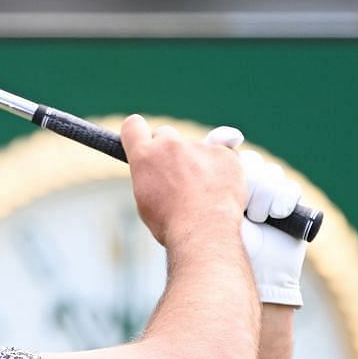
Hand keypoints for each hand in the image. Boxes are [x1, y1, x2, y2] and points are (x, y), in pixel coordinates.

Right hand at [121, 115, 245, 247]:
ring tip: (204, 193)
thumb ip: (149, 176)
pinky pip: (222, 156)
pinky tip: (221, 190)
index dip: (138, 133)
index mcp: (145, 156)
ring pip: (196, 148)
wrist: (204, 233)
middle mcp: (170, 144)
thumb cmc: (172, 224)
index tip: (146, 143)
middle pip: (166, 135)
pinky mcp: (224, 153)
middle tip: (178, 175)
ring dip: (198, 163)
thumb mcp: (146, 200)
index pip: (133, 125)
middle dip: (170, 150)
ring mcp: (199, 146)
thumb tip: (155, 171)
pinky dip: (222, 170)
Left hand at [204, 127, 306, 307]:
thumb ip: (200, 177)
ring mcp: (268, 198)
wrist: (237, 274)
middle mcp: (245, 189)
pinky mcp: (290, 210)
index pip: (230, 153)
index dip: (230, 148)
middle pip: (253, 161)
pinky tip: (276, 214)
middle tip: (242, 204)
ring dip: (265, 194)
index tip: (231, 144)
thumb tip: (216, 143)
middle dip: (248, 179)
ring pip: (273, 173)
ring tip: (257, 218)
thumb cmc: (213, 246)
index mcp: (220, 186)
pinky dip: (283, 199)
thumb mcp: (200, 208)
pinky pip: (292, 189)